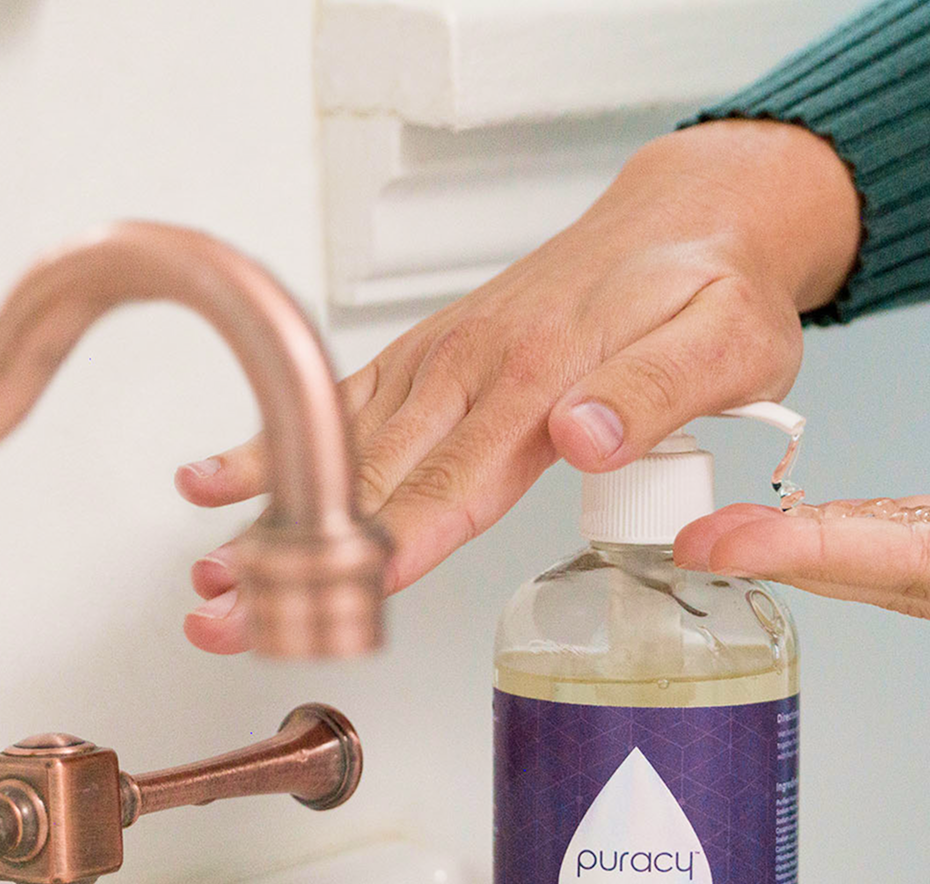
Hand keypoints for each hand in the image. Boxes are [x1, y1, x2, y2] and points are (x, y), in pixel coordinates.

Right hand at [177, 119, 859, 652]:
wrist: (687, 218)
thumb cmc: (709, 288)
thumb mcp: (722, 341)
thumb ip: (654, 391)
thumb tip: (582, 435)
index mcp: (541, 378)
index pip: (450, 486)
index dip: (388, 552)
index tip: (333, 601)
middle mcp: (475, 368)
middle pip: (371, 485)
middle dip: (297, 561)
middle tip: (229, 619)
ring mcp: (444, 360)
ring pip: (342, 451)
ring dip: (268, 518)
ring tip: (207, 578)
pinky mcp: (434, 356)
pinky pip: (346, 403)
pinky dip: (276, 442)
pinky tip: (219, 478)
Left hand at [675, 313, 929, 658]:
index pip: (923, 582)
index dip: (820, 562)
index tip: (729, 550)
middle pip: (902, 583)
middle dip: (798, 563)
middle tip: (703, 544)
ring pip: (920, 562)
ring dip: (833, 548)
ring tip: (746, 535)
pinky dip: (894, 527)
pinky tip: (849, 520)